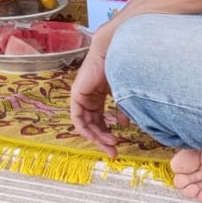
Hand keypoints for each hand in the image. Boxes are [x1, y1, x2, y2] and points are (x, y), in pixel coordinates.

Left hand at [69, 32, 120, 155]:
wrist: (114, 51)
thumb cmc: (121, 67)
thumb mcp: (123, 93)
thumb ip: (122, 109)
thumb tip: (124, 124)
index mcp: (99, 94)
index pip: (100, 118)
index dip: (107, 133)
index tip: (118, 145)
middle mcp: (89, 96)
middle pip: (93, 123)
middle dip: (103, 139)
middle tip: (113, 152)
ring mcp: (82, 96)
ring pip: (86, 123)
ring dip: (97, 136)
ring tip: (110, 144)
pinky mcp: (77, 95)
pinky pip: (78, 117)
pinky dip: (86, 128)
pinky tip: (97, 136)